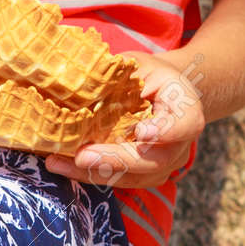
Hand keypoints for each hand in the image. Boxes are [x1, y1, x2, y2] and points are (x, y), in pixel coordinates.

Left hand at [45, 52, 204, 187]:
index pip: (184, 125)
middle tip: (82, 157)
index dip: (165, 131)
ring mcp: (163, 164)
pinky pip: (118, 180)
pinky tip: (60, 165)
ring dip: (92, 173)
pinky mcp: (144, 175)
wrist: (162, 94)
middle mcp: (180, 144)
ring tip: (58, 163)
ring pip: (132, 177)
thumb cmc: (149, 75)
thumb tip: (81, 76)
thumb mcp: (141, 65)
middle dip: (115, 160)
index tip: (141, 131)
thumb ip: (121, 74)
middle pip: (153, 161)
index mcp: (186, 110)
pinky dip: (87, 175)